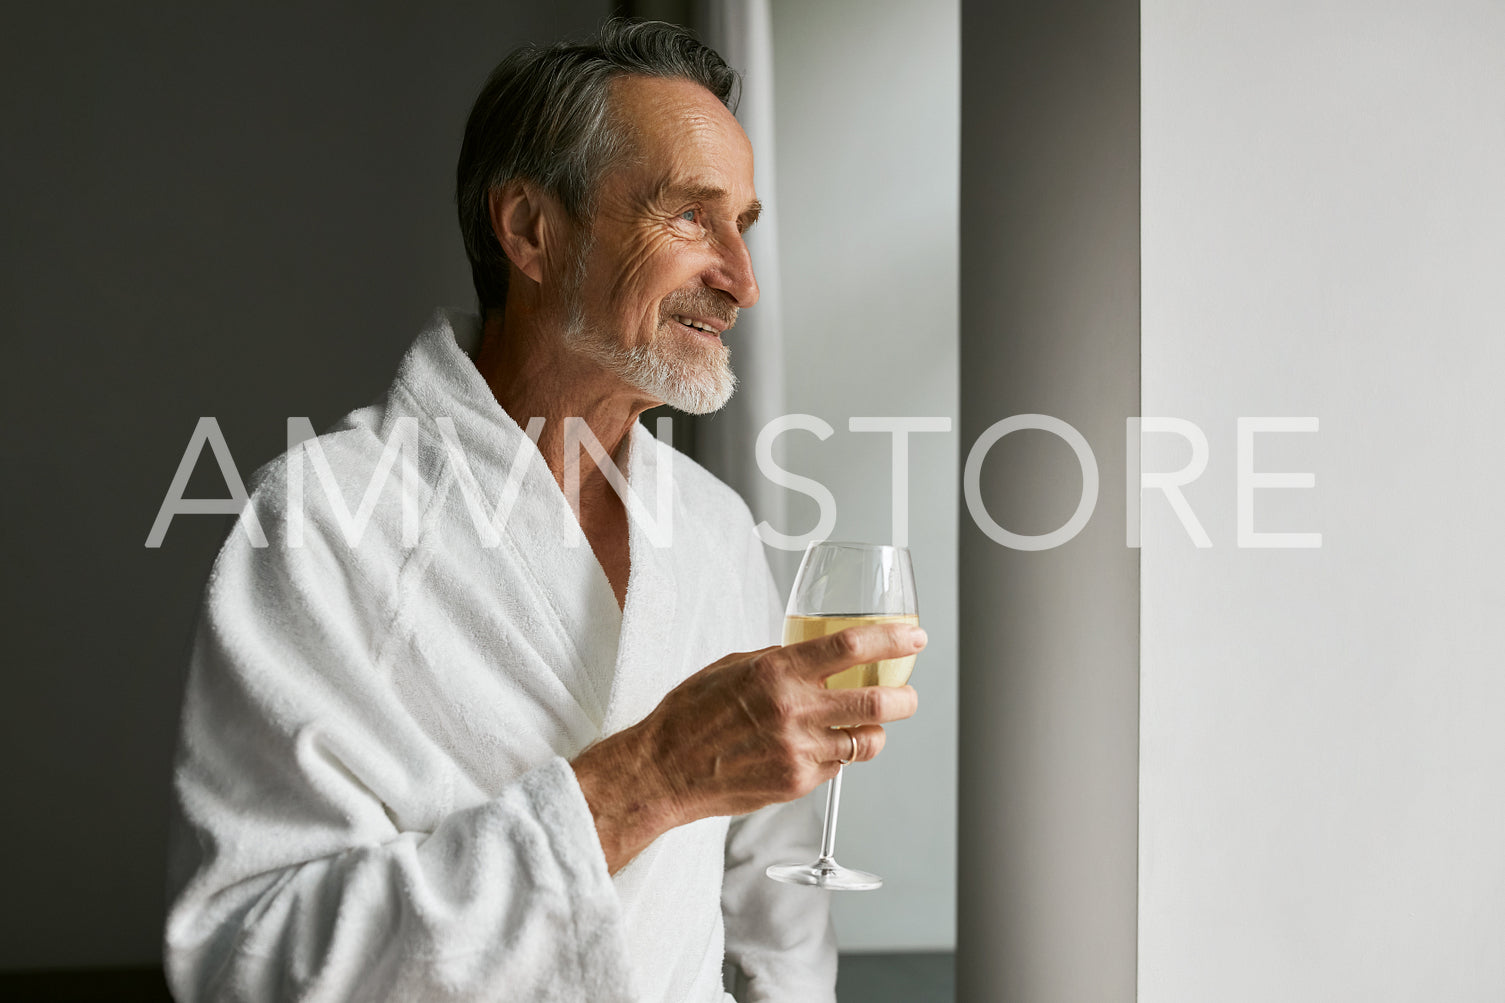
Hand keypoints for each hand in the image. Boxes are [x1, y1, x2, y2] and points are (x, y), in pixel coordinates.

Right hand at [572, 621, 924, 872]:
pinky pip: (837, 766)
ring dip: (877, 731)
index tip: (914, 638)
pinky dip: (840, 755)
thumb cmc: (692, 713)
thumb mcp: (733, 665)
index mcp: (777, 671)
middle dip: (905, 697)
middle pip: (876, 700)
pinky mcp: (797, 782)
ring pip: (866, 741)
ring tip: (873, 725)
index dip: (892, 640)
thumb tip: (817, 656)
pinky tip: (824, 747)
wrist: (664, 769)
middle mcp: (793, 710)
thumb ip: (780, 661)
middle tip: (908, 694)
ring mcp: (798, 750)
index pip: (851, 647)